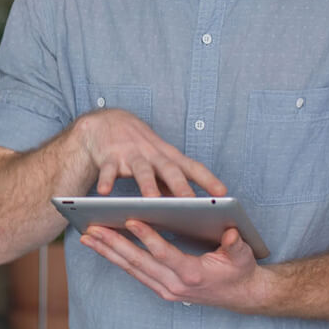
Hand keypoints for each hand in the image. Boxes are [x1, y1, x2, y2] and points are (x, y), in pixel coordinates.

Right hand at [74, 108, 225, 196]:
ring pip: (141, 170)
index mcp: (167, 156)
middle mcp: (152, 154)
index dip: (208, 179)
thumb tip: (188, 207)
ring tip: (151, 200)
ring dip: (146, 184)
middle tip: (190, 203)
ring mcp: (131, 154)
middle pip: (169, 169)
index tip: (223, 193)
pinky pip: (108, 170)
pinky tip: (104, 193)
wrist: (105, 122)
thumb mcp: (157, 161)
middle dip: (180, 186)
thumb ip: (170, 182)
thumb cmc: (138, 147)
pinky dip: (106, 180)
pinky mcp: (109, 157)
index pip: (192, 167)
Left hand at [80, 221, 269, 311]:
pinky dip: (116, 259)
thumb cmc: (240, 271)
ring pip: (131, 269)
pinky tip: (102, 246)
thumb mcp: (242, 256)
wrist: (241, 295)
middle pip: (139, 263)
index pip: (165, 254)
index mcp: (193, 274)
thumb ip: (235, 245)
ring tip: (88, 236)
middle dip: (113, 244)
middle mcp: (175, 285)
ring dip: (108, 252)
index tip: (130, 220)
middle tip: (92, 228)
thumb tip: (231, 234)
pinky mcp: (161, 288)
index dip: (147, 237)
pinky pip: (134, 272)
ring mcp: (166, 289)